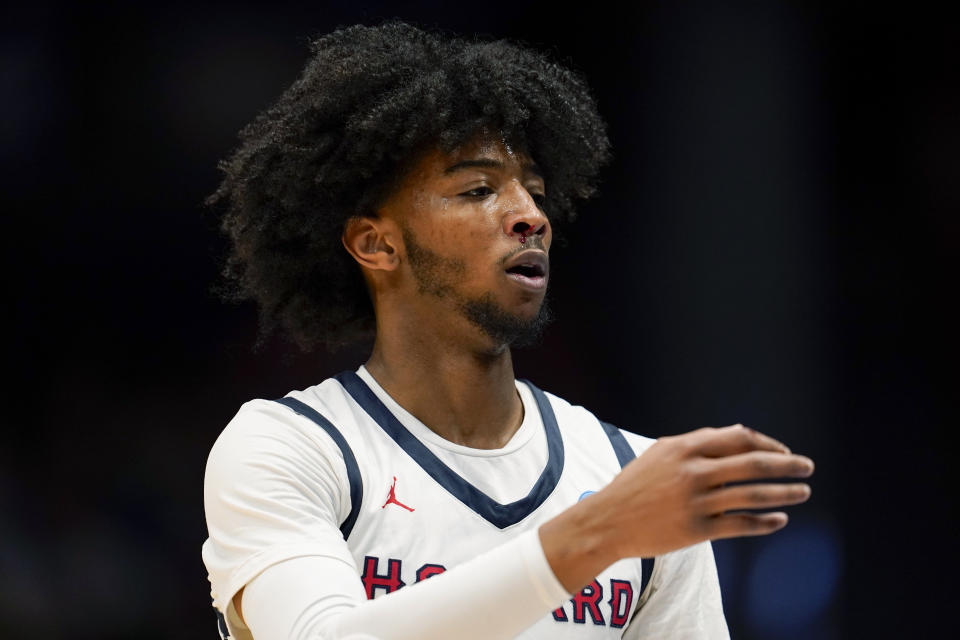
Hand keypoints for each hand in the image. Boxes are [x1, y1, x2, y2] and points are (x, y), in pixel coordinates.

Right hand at [598, 424, 813, 558]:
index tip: (784, 451)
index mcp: (685, 448)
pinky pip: (740, 524)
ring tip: (803, 492)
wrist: (609, 520)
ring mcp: (696, 502)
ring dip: (784, 493)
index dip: (767, 444)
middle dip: (786, 464)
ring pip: (752, 495)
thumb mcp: (661, 453)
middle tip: (808, 467)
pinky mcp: (697, 529)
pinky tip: (779, 521)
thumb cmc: (637, 484)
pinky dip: (764, 522)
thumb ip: (697, 443)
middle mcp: (693, 472)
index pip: (739, 438)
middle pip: (752, 464)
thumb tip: (739, 433)